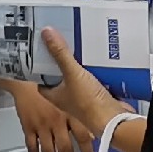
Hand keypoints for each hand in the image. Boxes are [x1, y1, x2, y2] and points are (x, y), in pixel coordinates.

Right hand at [5, 79, 79, 151]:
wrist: (25, 75)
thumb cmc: (50, 78)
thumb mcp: (72, 89)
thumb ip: (84, 107)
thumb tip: (99, 121)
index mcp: (69, 111)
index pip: (83, 137)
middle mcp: (56, 121)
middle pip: (65, 149)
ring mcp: (41, 125)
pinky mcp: (28, 126)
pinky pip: (31, 147)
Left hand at [40, 31, 136, 151]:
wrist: (114, 119)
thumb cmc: (88, 102)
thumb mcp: (72, 73)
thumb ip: (60, 53)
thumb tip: (45, 33)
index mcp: (53, 94)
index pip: (40, 79)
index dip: (39, 66)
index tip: (40, 51)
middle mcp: (65, 97)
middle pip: (59, 76)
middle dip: (60, 62)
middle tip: (60, 43)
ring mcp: (81, 97)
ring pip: (76, 77)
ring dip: (78, 64)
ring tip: (78, 45)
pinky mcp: (96, 95)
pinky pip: (92, 79)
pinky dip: (93, 69)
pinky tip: (96, 57)